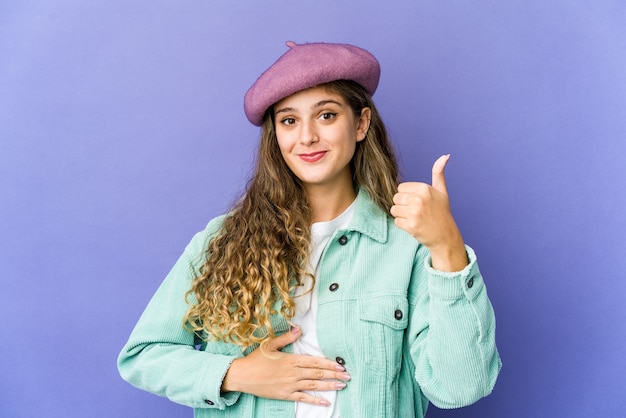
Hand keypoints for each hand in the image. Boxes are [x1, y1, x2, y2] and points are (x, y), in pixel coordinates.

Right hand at [221, 327, 349, 405]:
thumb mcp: (270, 345)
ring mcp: (290, 385)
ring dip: (329, 386)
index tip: (341, 365)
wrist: (242, 376)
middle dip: (334, 374)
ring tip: (341, 386)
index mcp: (291, 359)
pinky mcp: (285, 395)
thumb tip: (299, 329)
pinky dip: (315, 400)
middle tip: (348, 376)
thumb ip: (286, 338)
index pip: (315, 361)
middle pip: (318, 373)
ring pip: (313, 385)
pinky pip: (303, 398)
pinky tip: (326, 402)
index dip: (329, 363)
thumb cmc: (255, 359)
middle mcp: (293, 372)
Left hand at [390, 154, 467, 270]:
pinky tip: (414, 225)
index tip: (417, 202)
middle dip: (403, 205)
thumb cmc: (442, 213)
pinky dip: (403, 225)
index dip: (407, 196)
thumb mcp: (442, 191)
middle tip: (416, 212)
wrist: (445, 236)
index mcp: (424, 188)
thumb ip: (439, 172)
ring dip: (401, 215)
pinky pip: (396, 221)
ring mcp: (415, 212)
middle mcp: (419, 199)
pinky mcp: (411, 225)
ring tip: (414, 218)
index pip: (400, 188)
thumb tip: (445, 155)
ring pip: (393, 210)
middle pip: (396, 198)